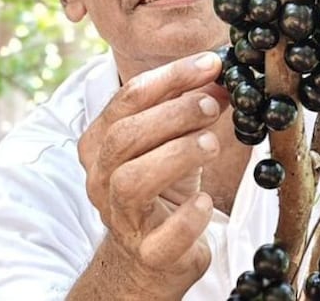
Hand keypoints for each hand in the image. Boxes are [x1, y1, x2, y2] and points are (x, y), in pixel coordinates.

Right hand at [78, 51, 228, 290]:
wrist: (153, 255)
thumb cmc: (164, 187)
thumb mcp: (172, 141)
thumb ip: (188, 107)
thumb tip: (219, 74)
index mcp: (100, 143)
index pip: (127, 99)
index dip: (171, 77)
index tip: (212, 63)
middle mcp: (100, 179)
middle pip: (124, 137)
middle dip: (173, 114)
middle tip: (213, 104)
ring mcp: (120, 219)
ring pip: (131, 181)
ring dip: (177, 155)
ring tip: (212, 144)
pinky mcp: (147, 254)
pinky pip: (161, 238)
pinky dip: (186, 217)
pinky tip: (205, 202)